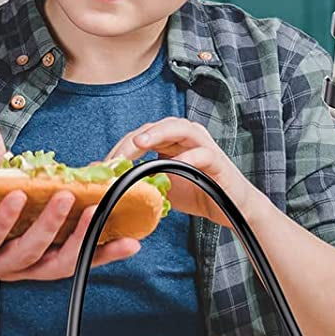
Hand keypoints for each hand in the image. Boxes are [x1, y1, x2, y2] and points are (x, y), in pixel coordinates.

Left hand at [0, 189, 140, 282]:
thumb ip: (26, 193)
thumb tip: (60, 174)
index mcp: (17, 254)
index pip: (68, 259)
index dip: (101, 254)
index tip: (133, 241)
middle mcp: (3, 266)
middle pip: (54, 265)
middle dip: (84, 242)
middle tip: (106, 214)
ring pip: (24, 256)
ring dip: (50, 227)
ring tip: (70, 198)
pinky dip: (5, 220)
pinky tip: (18, 196)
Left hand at [108, 118, 249, 224]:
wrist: (230, 209)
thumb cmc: (197, 192)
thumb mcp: (162, 186)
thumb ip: (138, 178)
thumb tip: (104, 176)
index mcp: (171, 139)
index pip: (141, 135)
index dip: (121, 148)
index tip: (105, 166)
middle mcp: (186, 136)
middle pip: (156, 127)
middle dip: (133, 141)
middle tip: (116, 158)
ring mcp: (203, 145)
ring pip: (181, 128)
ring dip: (159, 133)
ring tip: (140, 143)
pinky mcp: (218, 160)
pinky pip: (203, 153)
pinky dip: (188, 157)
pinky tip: (175, 164)